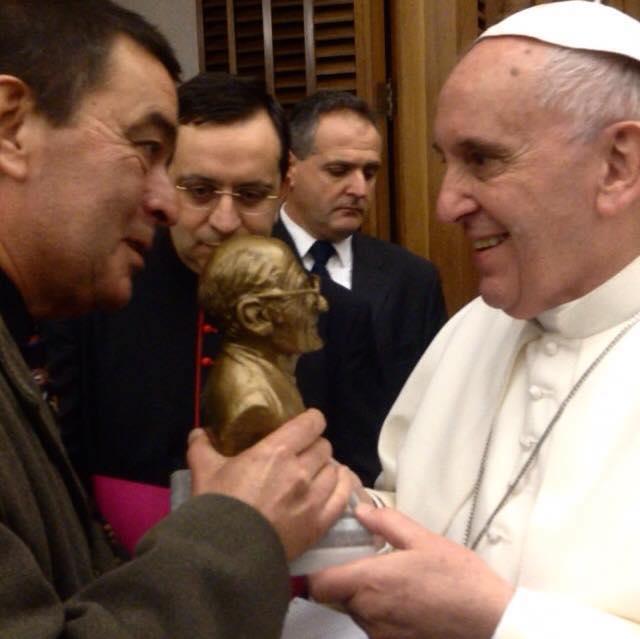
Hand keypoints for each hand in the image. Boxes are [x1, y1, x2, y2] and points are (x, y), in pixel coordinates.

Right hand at [186, 408, 352, 559]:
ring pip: (335, 471)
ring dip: (326, 469)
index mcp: (277, 450)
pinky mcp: (320, 523)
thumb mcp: (204, 471)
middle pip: (324, 447)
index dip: (311, 421)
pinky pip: (342, 497)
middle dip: (315, 447)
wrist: (224, 554)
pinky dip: (341, 487)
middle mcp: (301, 470)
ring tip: (317, 473)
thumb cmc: (217, 506)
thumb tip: (198, 433)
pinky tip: (335, 486)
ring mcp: (314, 498)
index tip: (305, 425)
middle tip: (303, 454)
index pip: (312, 423)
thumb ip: (202, 447)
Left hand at [309, 504, 513, 638]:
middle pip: (336, 598)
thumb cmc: (457, 576)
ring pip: (356, 613)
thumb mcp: (423, 539)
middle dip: (345, 579)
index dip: (316, 572)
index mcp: (371, 582)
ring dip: (364, 597)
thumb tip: (359, 510)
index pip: (318, 585)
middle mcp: (369, 613)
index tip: (325, 557)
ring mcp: (381, 635)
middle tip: (366, 562)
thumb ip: (386, 523)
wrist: (490, 621)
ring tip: (392, 580)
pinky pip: (374, 627)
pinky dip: (380, 613)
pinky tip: (405, 600)